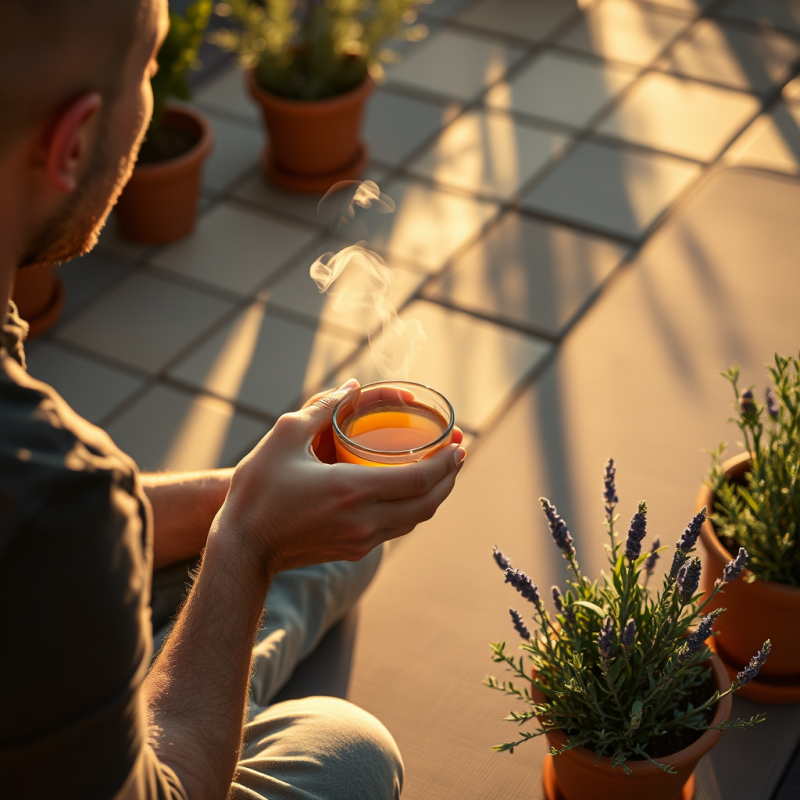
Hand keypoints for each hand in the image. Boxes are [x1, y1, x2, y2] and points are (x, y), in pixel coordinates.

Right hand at [211, 381, 465, 573]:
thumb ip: (324, 408)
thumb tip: (352, 386)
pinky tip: (409, 492)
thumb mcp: (285, 436)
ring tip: (442, 472)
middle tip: (458, 455)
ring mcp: (361, 540)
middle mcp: (365, 520)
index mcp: (353, 490)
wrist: (242, 548)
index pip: (420, 479)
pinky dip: (413, 509)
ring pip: (415, 520)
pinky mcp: (354, 551)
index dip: (446, 463)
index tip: (458, 445)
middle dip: (449, 479)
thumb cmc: (258, 489)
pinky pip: (396, 529)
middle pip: (428, 503)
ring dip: (435, 496)